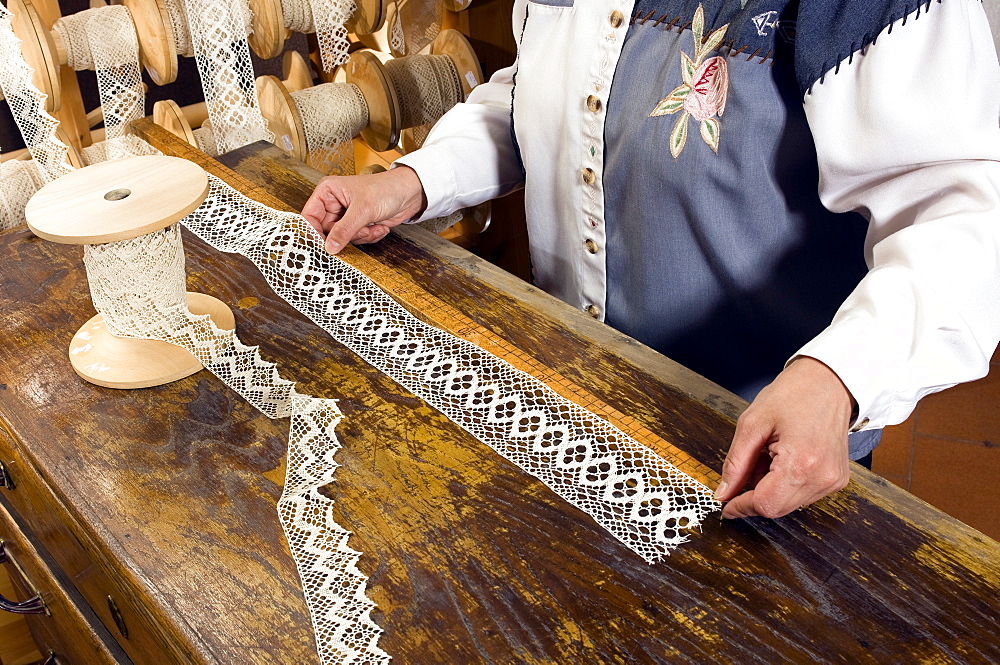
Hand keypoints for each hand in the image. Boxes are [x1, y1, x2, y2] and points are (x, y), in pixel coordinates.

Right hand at [301, 166, 427, 253]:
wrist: (410, 194)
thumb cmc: (386, 189)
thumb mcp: (362, 210)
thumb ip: (344, 230)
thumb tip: (329, 247)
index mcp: (327, 192)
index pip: (309, 217)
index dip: (314, 232)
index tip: (323, 246)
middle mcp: (334, 204)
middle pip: (327, 231)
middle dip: (347, 234)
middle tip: (361, 229)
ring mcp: (346, 216)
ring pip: (342, 239)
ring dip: (361, 236)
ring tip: (373, 224)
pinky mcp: (358, 225)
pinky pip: (356, 240)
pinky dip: (369, 237)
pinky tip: (379, 226)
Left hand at [715, 357, 854, 518]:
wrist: (828, 383)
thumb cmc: (793, 394)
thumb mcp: (752, 423)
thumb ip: (735, 463)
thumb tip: (724, 492)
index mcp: (801, 462)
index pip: (765, 504)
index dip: (740, 506)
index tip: (725, 504)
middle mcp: (822, 477)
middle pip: (776, 508)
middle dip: (754, 493)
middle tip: (750, 464)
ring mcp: (832, 481)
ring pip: (788, 504)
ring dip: (770, 488)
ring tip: (770, 455)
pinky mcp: (836, 480)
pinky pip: (802, 495)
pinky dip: (785, 484)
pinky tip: (784, 459)